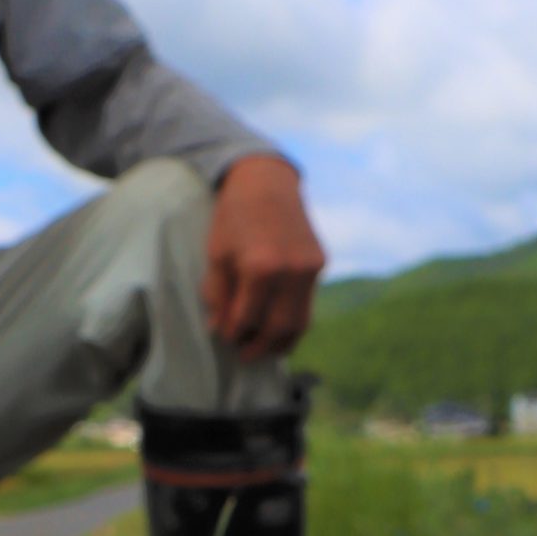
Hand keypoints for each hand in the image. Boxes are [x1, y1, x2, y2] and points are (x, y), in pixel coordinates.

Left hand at [201, 154, 324, 360]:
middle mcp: (291, 271)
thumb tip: (219, 329)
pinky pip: (307, 303)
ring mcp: (310, 268)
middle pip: (278, 328)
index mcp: (260, 268)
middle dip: (259, 347)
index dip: (233, 333)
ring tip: (265, 349)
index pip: (246, 319)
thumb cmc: (234, 217)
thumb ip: (218, 295)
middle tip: (244, 355)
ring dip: (282, 342)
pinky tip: (279, 327)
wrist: (266, 180)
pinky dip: (294, 321)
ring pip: (301, 322)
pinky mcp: (319, 263)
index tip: (224, 338)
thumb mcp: (216, 254)